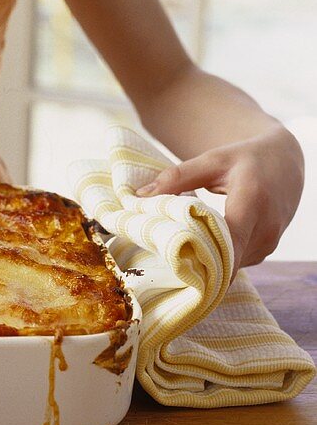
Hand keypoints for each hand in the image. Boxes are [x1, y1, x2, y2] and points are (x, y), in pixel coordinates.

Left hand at [136, 125, 304, 279]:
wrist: (285, 164)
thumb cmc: (245, 158)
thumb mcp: (211, 160)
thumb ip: (177, 177)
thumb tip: (140, 196)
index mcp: (253, 201)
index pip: (229, 243)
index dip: (202, 259)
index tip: (172, 261)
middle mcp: (266, 229)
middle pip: (226, 259)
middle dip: (195, 260)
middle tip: (162, 255)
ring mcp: (268, 244)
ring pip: (230, 265)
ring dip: (205, 260)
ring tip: (176, 248)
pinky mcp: (264, 251)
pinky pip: (236, 262)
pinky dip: (217, 258)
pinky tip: (197, 247)